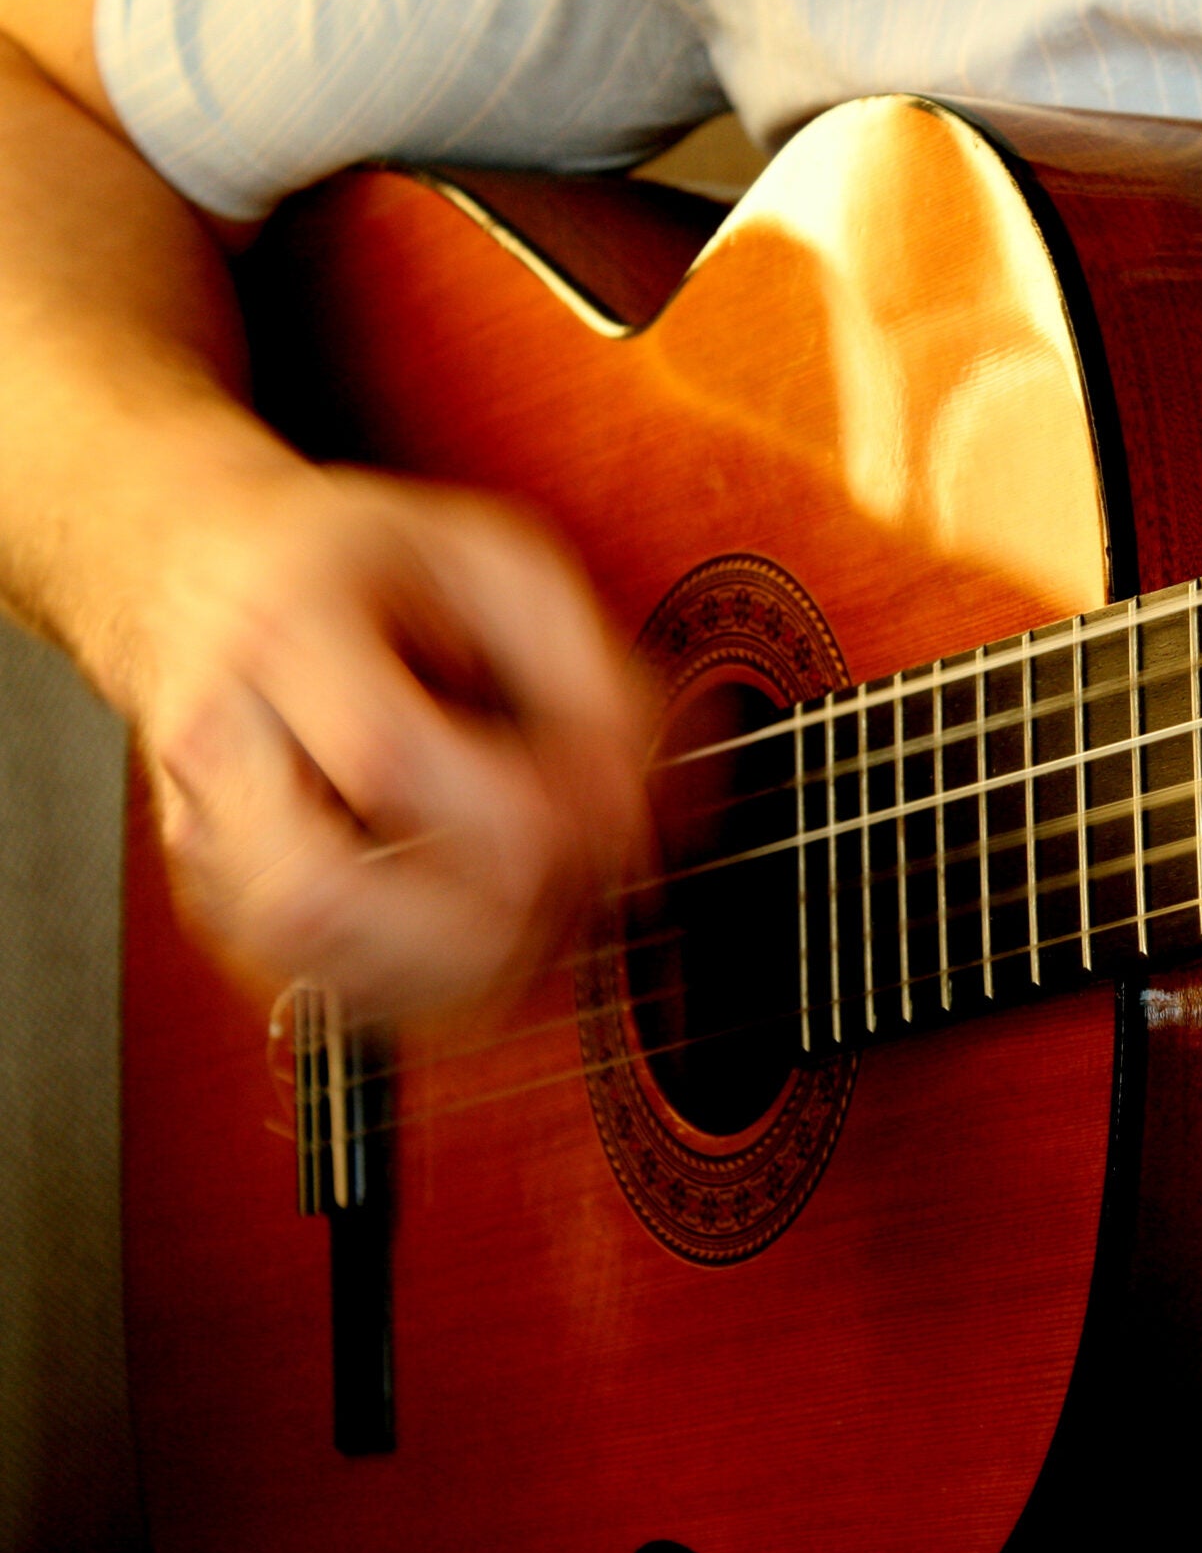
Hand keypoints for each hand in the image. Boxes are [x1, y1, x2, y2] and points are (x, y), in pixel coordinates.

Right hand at [128, 461, 647, 1022]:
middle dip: (488, 923)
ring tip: (560, 919)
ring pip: (319, 966)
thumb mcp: (499, 562)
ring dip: (471, 973)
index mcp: (285, 631)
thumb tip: (643, 804)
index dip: (527, 814)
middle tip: (588, 888)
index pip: (389, 760)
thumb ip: (589, 671)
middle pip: (324, 896)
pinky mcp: (226, 902)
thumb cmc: (364, 565)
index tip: (621, 813)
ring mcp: (210, 836)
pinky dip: (435, 990)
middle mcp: (222, 745)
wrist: (208, 576)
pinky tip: (501, 941)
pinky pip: (330, 989)